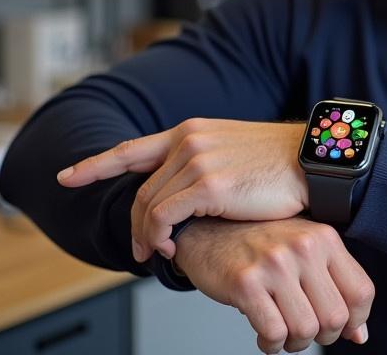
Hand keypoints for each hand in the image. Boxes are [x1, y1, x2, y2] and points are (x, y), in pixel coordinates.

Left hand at [56, 118, 308, 260]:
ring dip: (147, 236)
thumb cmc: (284, 166)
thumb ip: (204, 168)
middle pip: (140, 188)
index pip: (133, 148)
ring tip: (156, 254)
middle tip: (142, 250)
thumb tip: (186, 198)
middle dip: (134, 224)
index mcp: (193, 130)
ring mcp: (197, 158)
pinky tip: (168, 248)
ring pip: (148, 205)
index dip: (96, 164)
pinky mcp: (208, 182)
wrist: (318, 162)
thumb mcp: (235, 156)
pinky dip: (159, 236)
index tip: (68, 176)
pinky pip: (164, 216)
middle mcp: (189, 139)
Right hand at [175, 217, 372, 353]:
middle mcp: (303, 246)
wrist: (209, 230)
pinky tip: (265, 334)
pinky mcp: (246, 283)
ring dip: (295, 342)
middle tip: (305, 330)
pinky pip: (274, 333)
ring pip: (306, 330)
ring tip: (283, 332)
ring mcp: (274, 263)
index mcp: (324, 238)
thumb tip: (359, 335)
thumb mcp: (305, 254)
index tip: (340, 327)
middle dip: (323, 336)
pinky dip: (272, 344)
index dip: (355, 321)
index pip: (362, 292)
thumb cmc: (261, 244)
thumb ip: (335, 287)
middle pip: (336, 317)